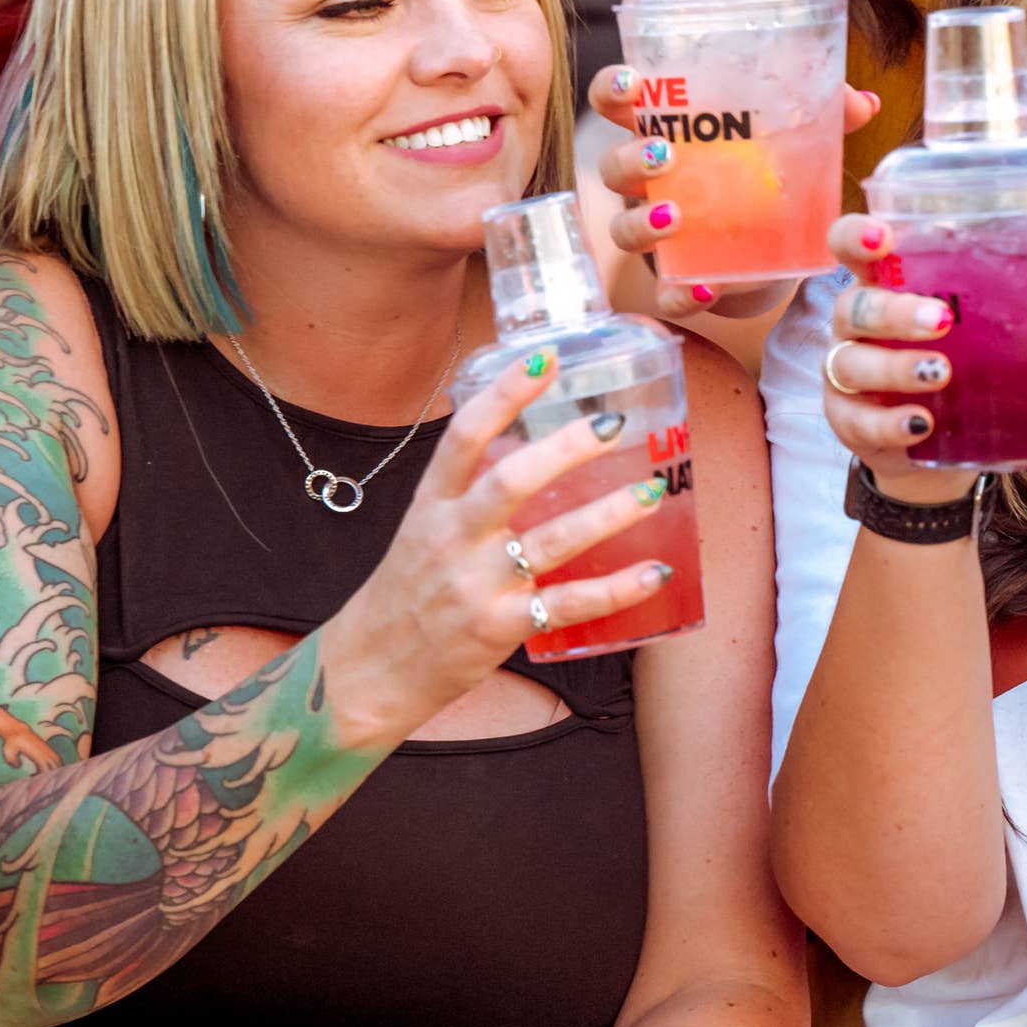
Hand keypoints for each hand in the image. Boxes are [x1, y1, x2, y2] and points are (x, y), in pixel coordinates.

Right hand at [327, 357, 676, 740]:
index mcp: (431, 504)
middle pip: (509, 481)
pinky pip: (568, 605)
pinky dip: (617, 590)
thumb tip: (518, 434)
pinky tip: (656, 573)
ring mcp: (476, 585)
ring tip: (652, 492)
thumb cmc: (408, 590)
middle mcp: (451, 539)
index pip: (464, 436)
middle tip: (613, 424)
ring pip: (549, 541)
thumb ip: (467, 489)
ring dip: (607, 515)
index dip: (505, 393)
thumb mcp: (421, 527)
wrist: (370, 669)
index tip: (547, 357)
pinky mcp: (499, 628)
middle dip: (564, 450)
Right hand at [578, 67, 883, 331]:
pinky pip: (663, 292)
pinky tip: (701, 288)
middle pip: (611, 168)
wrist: (772, 248)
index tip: (631, 84)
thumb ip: (823, 115)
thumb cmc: (765, 174)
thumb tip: (865, 102)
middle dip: (629, 159)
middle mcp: (649, 183)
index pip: (618, 103)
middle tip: (665, 155)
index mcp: (667, 132)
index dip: (611, 90)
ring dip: (640, 223)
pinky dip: (677, 293)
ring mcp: (656, 235)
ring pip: (622, 229)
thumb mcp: (792, 140)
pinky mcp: (677, 282)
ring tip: (673, 217)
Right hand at [816, 213, 1026, 499]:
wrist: (939, 445)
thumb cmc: (966, 362)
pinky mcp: (850, 422)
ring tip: (941, 373)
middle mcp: (857, 321)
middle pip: (855, 303)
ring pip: (852, 362)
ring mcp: (846, 373)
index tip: (881, 237)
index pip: (850, 244)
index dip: (855, 235)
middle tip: (943, 319)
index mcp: (889, 281)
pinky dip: (889, 422)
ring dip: (895, 367)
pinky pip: (859, 420)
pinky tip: (921, 424)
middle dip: (894, 309)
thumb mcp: (997, 333)